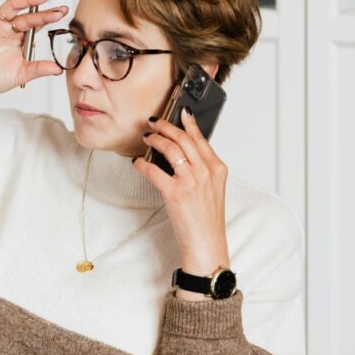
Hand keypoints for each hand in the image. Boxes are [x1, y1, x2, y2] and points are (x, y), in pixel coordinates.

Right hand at [0, 0, 68, 109]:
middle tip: (59, 11)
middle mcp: (9, 29)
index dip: (49, 17)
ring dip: (26, 1)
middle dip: (44, 13)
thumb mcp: (21, 73)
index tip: (63, 12)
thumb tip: (58, 69)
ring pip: (11, 7)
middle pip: (28, 15)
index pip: (37, 24)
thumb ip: (39, 69)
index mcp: (19, 39)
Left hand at [133, 108, 230, 285]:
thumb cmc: (207, 219)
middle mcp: (206, 172)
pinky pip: (153, 170)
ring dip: (154, 140)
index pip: (201, 138)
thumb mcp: (213, 189)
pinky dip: (142, 164)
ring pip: (170, 149)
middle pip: (183, 138)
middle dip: (166, 126)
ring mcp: (191, 182)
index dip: (188, 123)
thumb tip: (182, 153)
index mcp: (217, 168)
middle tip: (153, 122)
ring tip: (146, 138)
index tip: (179, 112)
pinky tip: (137, 162)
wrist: (206, 243)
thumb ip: (202, 169)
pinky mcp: (175, 193)